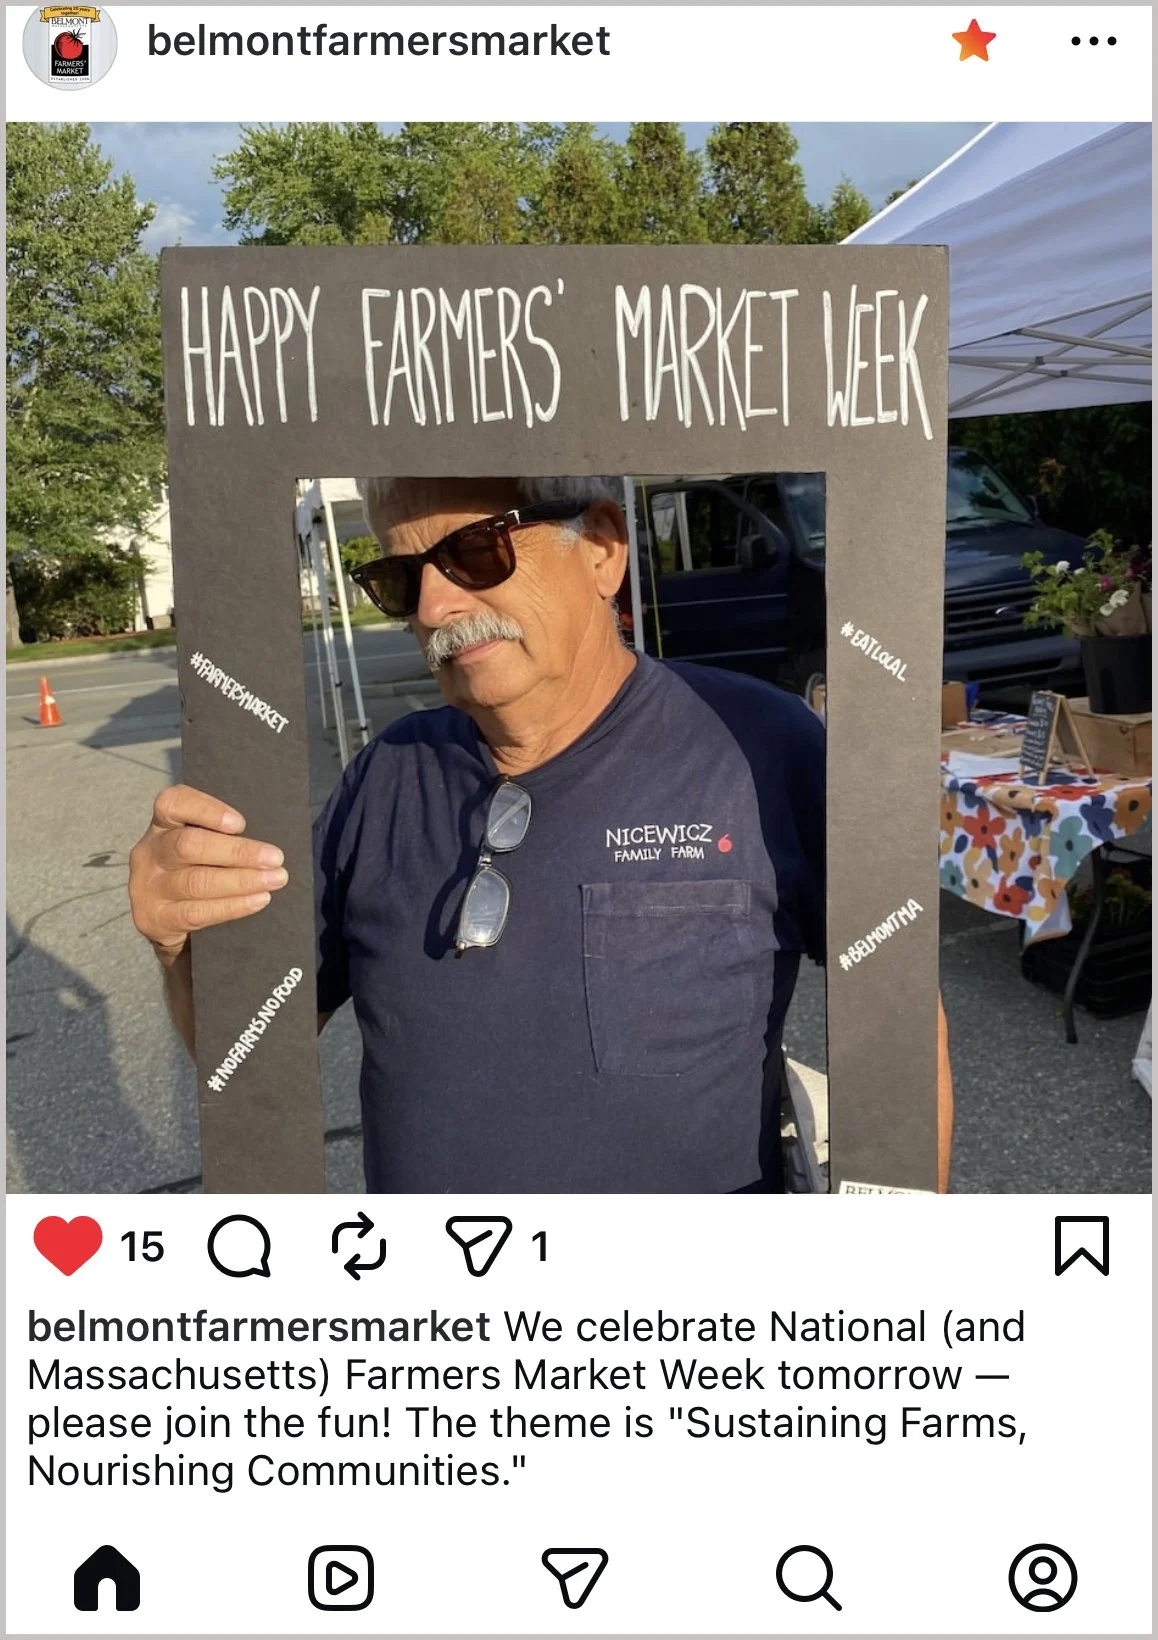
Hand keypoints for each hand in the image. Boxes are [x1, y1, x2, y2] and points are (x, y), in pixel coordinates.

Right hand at [128, 785, 287, 962]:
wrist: (160, 919)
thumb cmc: (191, 870)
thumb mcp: (197, 845)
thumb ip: (220, 837)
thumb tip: (265, 844)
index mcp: (162, 825)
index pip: (172, 803)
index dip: (206, 810)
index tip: (241, 824)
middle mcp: (150, 852)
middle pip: (188, 846)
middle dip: (237, 852)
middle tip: (275, 858)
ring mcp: (149, 887)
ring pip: (197, 882)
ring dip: (242, 880)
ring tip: (275, 879)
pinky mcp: (157, 918)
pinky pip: (197, 912)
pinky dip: (233, 906)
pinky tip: (258, 899)